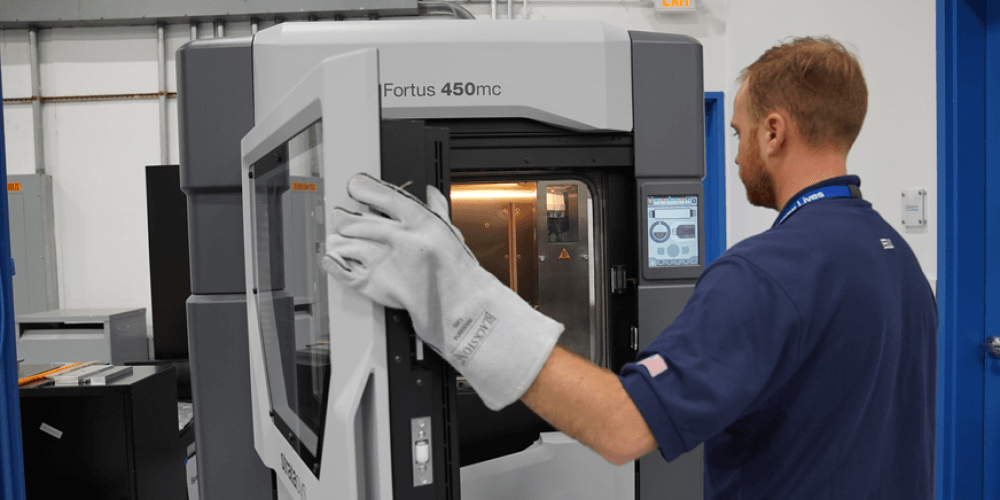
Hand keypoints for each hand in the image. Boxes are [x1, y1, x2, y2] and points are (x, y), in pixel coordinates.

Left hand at [322, 173, 563, 409]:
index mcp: (418, 222)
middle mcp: (398, 239)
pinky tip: (332, 258)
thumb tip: (430, 193)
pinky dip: (333, 263)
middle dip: (344, 219)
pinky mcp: (374, 284)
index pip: (382, 196)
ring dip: (337, 241)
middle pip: (356, 220)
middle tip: (342, 219)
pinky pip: (342, 270)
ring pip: (344, 243)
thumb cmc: (457, 272)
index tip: (354, 186)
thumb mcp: (449, 233)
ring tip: (338, 240)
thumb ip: (437, 210)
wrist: (459, 305)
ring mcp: (383, 261)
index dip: (363, 188)